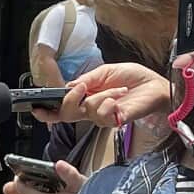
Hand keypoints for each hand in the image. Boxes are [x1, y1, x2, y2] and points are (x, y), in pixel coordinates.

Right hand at [31, 63, 168, 126]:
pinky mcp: (114, 121)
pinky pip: (102, 116)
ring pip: (86, 111)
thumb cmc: (134, 78)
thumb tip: (69, 86)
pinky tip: (118, 97)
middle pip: (66, 115)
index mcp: (85, 96)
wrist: (156, 86)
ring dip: (102, 96)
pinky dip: (108, 103)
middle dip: (68, 101)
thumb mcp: (105, 71)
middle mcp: (90, 108)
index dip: (48, 111)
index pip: (61, 107)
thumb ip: (86, 79)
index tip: (37, 108)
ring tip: (118, 89)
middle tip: (81, 89)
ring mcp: (102, 116)